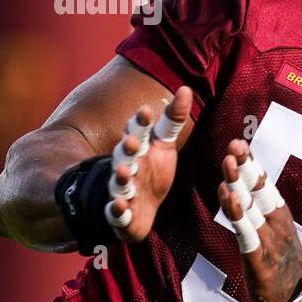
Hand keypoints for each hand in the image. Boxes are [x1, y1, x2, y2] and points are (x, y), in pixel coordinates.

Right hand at [106, 85, 193, 242]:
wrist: (136, 207)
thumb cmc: (150, 170)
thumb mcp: (163, 145)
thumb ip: (172, 119)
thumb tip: (185, 88)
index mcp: (138, 149)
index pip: (138, 132)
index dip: (141, 122)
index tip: (146, 110)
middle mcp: (127, 166)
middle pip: (124, 154)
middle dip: (127, 147)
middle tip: (131, 140)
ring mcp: (121, 188)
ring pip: (118, 181)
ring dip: (119, 177)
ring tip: (122, 172)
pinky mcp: (120, 213)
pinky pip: (116, 211)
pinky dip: (117, 209)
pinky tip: (119, 206)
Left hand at [216, 139, 301, 301]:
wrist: (298, 300)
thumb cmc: (282, 267)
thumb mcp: (274, 236)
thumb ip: (261, 216)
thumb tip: (246, 194)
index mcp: (280, 217)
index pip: (264, 186)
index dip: (252, 165)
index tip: (240, 144)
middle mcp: (277, 224)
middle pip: (259, 190)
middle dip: (246, 166)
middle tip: (235, 143)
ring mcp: (270, 240)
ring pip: (251, 207)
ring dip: (238, 183)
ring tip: (227, 162)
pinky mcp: (260, 258)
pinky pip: (247, 233)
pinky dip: (238, 215)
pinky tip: (229, 198)